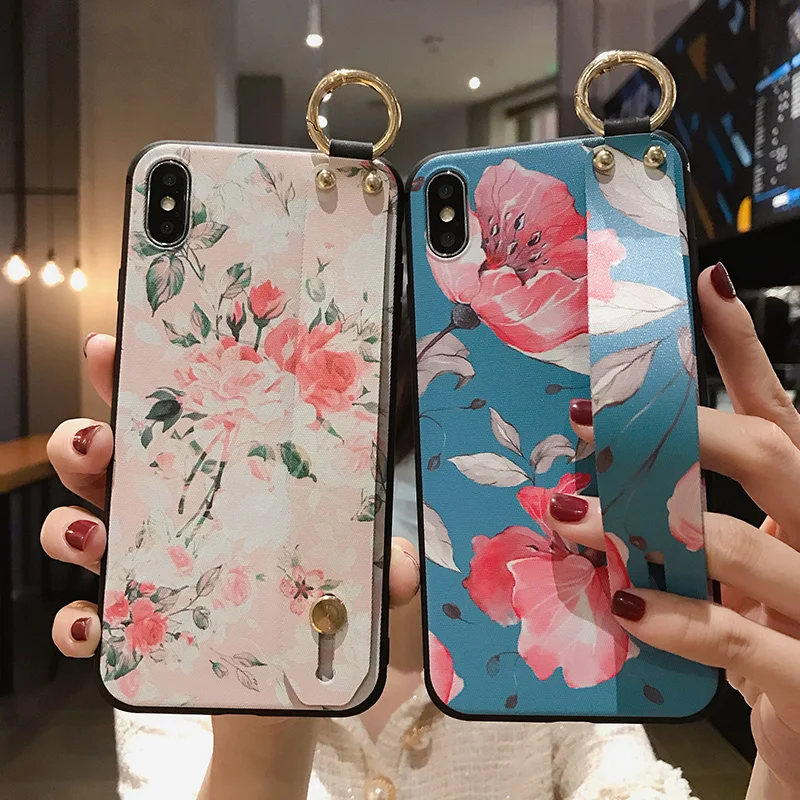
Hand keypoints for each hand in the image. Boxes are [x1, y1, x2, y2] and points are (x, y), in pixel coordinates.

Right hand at [43, 332, 419, 672]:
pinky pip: (79, 622)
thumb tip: (403, 567)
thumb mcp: (351, 572)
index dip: (126, 381)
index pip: (162, 419)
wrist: (283, 682)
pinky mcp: (127, 634)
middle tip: (100, 441)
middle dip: (82, 443)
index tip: (111, 348)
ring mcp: (137, 572)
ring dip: (66, 527)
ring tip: (93, 534)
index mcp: (210, 480)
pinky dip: (74, 623)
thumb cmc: (306, 598)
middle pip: (100, 465)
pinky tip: (91, 625)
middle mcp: (161, 517)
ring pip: (72, 532)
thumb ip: (381, 567)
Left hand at [546, 265, 799, 796]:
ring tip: (565, 516)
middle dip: (681, 430)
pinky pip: (733, 634)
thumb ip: (691, 514)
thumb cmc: (771, 631)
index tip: (703, 284)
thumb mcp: (739, 563)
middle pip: (768, 454)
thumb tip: (603, 467)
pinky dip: (671, 616)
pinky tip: (620, 602)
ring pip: (737, 543)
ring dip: (642, 526)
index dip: (743, 346)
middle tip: (588, 420)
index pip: (778, 408)